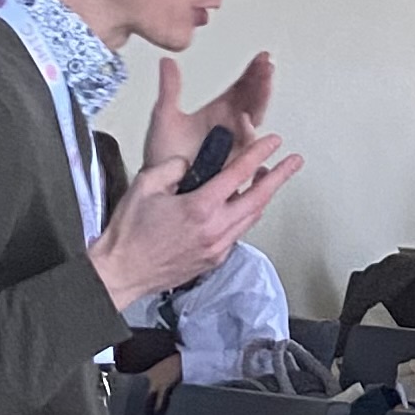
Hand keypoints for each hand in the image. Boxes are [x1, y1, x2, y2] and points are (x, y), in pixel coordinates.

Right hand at [90, 130, 303, 307]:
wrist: (120, 272)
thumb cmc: (128, 233)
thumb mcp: (145, 185)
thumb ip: (173, 168)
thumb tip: (191, 164)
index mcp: (200, 208)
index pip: (240, 174)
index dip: (260, 153)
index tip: (274, 142)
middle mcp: (214, 230)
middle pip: (259, 199)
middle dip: (280, 177)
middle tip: (294, 162)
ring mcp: (216, 248)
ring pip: (251, 218)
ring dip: (263, 197)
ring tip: (268, 180)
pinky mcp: (212, 261)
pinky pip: (238, 233)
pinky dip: (245, 216)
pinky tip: (242, 206)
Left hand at [143, 48, 275, 178]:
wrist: (160, 186)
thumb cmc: (163, 156)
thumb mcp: (164, 116)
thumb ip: (169, 88)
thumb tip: (166, 61)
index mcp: (217, 112)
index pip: (241, 87)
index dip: (252, 72)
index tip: (262, 57)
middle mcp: (230, 126)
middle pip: (252, 99)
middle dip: (261, 81)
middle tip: (266, 66)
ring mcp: (234, 144)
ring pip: (254, 117)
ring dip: (261, 99)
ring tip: (264, 84)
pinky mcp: (234, 161)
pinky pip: (247, 145)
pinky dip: (249, 131)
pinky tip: (247, 121)